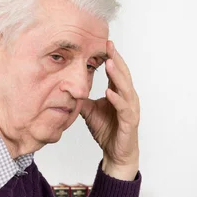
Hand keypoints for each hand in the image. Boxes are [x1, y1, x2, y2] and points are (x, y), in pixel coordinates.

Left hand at [80, 41, 139, 180]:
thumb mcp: (90, 111)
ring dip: (117, 76)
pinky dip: (117, 100)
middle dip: (116, 59)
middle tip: (109, 45)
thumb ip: (82, 98)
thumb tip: (66, 88)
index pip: (117, 72)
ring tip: (110, 63)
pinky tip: (109, 92)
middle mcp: (127, 98)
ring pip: (126, 89)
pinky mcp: (130, 122)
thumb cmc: (108, 131)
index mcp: (119, 93)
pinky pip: (124, 109)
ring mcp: (130, 110)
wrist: (116, 153)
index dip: (112, 57)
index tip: (105, 42)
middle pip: (124, 75)